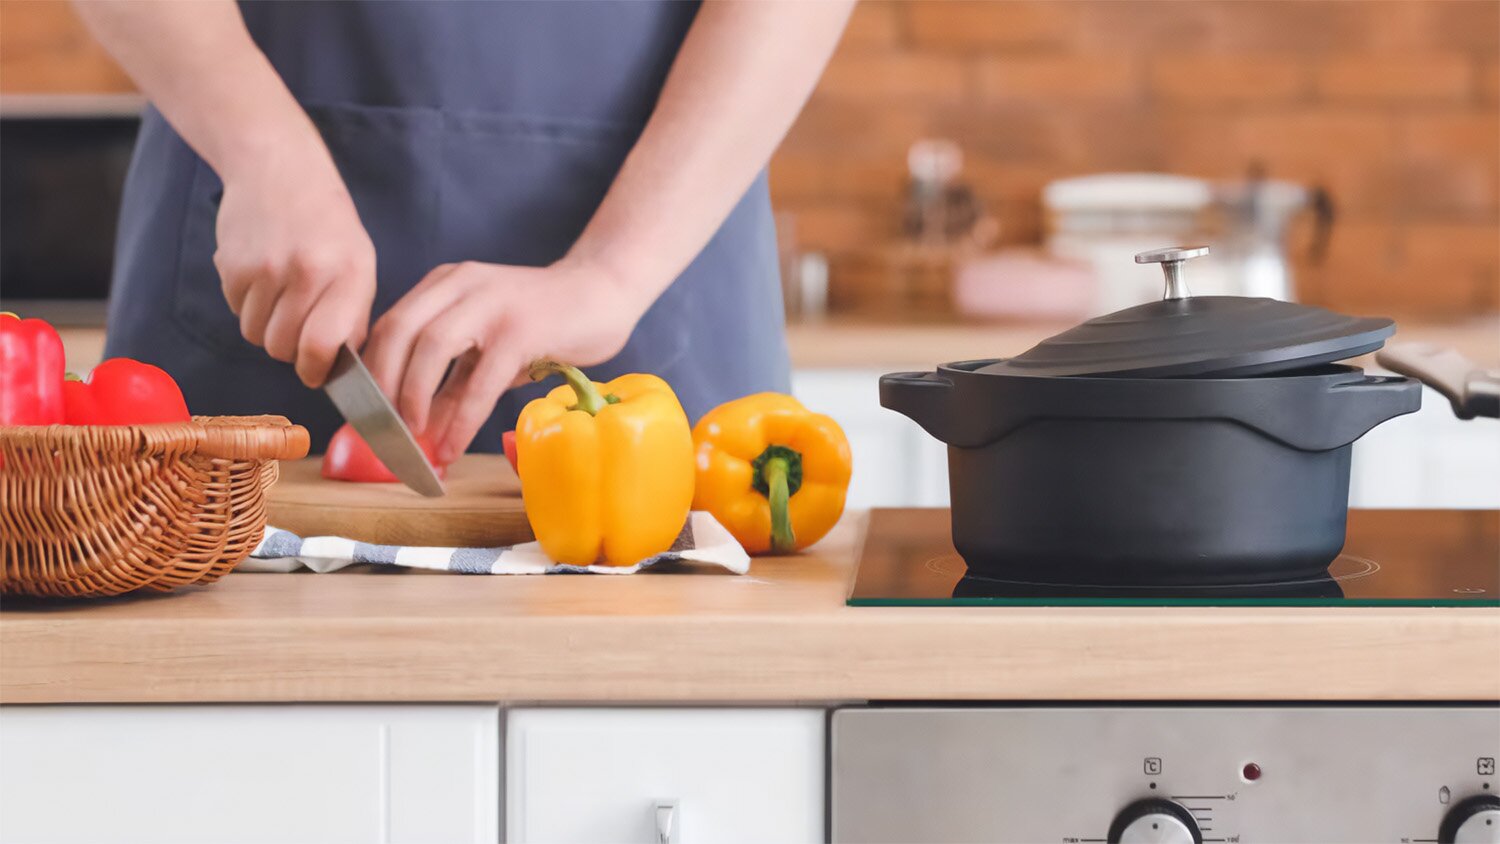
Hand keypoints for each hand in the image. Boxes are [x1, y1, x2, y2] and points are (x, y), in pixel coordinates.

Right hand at [213, 146, 375, 386]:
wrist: (278, 168)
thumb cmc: (327, 224)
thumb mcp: (358, 263)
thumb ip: (352, 315)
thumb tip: (337, 368)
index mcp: (347, 272)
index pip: (322, 345)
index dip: (315, 370)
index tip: (315, 373)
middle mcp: (305, 270)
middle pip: (283, 348)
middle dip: (290, 350)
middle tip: (299, 330)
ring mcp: (264, 267)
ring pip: (256, 335)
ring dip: (267, 328)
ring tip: (283, 296)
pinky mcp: (230, 264)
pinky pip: (236, 312)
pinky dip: (249, 306)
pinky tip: (264, 277)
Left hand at [362, 258, 644, 462]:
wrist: (604, 292)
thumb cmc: (545, 323)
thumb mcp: (489, 348)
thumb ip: (455, 381)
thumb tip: (424, 431)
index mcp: (446, 283)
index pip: (390, 324)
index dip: (369, 371)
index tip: (364, 412)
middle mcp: (462, 285)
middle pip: (398, 332)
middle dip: (382, 387)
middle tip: (382, 430)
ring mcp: (492, 304)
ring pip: (431, 349)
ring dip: (414, 398)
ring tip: (414, 438)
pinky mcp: (522, 330)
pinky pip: (479, 379)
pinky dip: (461, 418)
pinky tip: (453, 446)